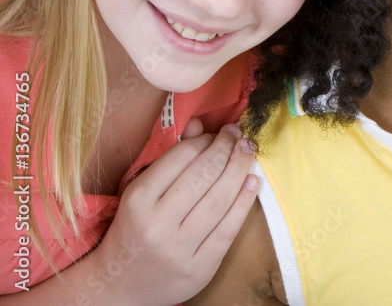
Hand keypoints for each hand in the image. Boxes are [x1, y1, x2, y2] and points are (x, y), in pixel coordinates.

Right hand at [90, 125, 258, 305]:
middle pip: (204, 176)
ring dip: (240, 169)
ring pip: (220, 200)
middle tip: (239, 135)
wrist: (119, 286)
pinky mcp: (200, 268)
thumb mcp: (139, 192)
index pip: (180, 158)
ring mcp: (180, 248)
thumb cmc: (132, 230)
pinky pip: (229, 229)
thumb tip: (198, 125)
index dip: (205, 140)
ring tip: (249, 151)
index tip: (216, 133)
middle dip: (226, 149)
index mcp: (138, 200)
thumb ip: (169, 158)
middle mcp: (158, 224)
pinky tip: (253, 181)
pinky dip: (245, 202)